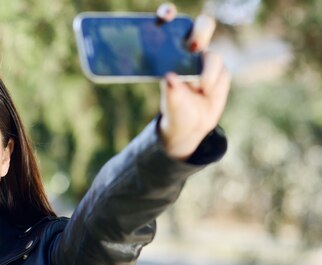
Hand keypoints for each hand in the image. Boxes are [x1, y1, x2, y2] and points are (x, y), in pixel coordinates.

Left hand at [155, 3, 230, 159]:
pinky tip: (206, 94)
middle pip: (202, 27)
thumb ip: (171, 92)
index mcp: (169, 51)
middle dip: (201, 32)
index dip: (168, 14)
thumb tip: (169, 79)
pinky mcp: (221, 72)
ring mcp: (207, 60)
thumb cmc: (175, 109)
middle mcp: (189, 51)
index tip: (166, 14)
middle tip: (194, 47)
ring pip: (213, 56)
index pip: (170, 25)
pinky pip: (221, 74)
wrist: (190, 126)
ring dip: (207, 74)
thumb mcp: (171, 104)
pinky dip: (214, 85)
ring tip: (200, 89)